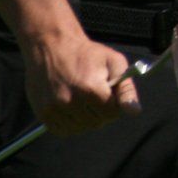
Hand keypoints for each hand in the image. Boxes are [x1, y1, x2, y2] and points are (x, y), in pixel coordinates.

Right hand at [23, 30, 141, 135]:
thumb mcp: (114, 62)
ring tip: (83, 100)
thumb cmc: (86, 54)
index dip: (115, 105)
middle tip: (96, 95)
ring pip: (80, 129)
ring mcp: (54, 108)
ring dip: (85, 119)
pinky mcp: (42, 113)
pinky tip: (71, 107)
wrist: (52, 46)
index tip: (110, 94)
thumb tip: (134, 111)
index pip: (112, 113)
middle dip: (101, 112)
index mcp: (91, 88)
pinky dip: (70, 124)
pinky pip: (62, 130)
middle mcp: (70, 101)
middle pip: (96, 122)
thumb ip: (126, 88)